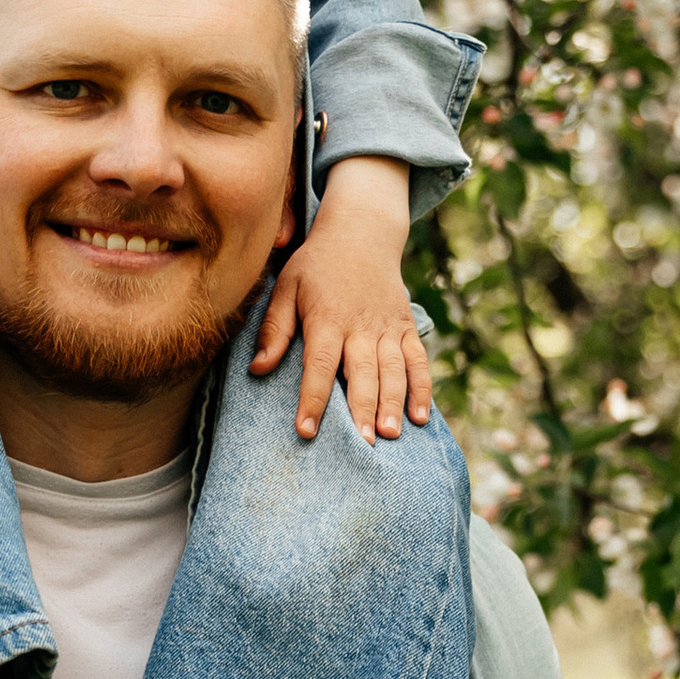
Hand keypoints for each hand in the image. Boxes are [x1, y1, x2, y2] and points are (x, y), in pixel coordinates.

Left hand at [248, 156, 430, 441]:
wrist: (361, 233)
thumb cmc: (315, 266)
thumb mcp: (286, 288)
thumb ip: (275, 330)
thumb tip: (257, 370)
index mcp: (327, 318)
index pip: (319, 365)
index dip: (312, 399)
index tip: (306, 431)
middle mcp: (360, 326)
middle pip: (363, 373)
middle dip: (362, 410)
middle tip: (362, 445)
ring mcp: (388, 327)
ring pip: (393, 371)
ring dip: (393, 404)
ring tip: (390, 436)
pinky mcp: (407, 327)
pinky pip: (418, 361)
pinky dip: (422, 388)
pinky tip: (420, 418)